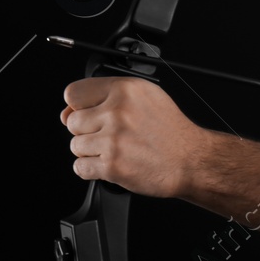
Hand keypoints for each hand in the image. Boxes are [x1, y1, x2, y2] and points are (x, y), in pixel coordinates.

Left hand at [61, 77, 209, 197]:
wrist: (192, 161)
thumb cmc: (171, 132)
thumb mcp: (146, 98)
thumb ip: (106, 97)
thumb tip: (66, 114)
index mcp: (126, 90)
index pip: (74, 94)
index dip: (80, 107)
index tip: (92, 116)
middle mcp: (118, 112)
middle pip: (73, 123)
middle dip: (89, 132)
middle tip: (115, 136)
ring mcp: (114, 140)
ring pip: (75, 146)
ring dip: (92, 152)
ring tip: (118, 151)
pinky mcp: (112, 165)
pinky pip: (80, 168)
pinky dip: (92, 170)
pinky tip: (114, 164)